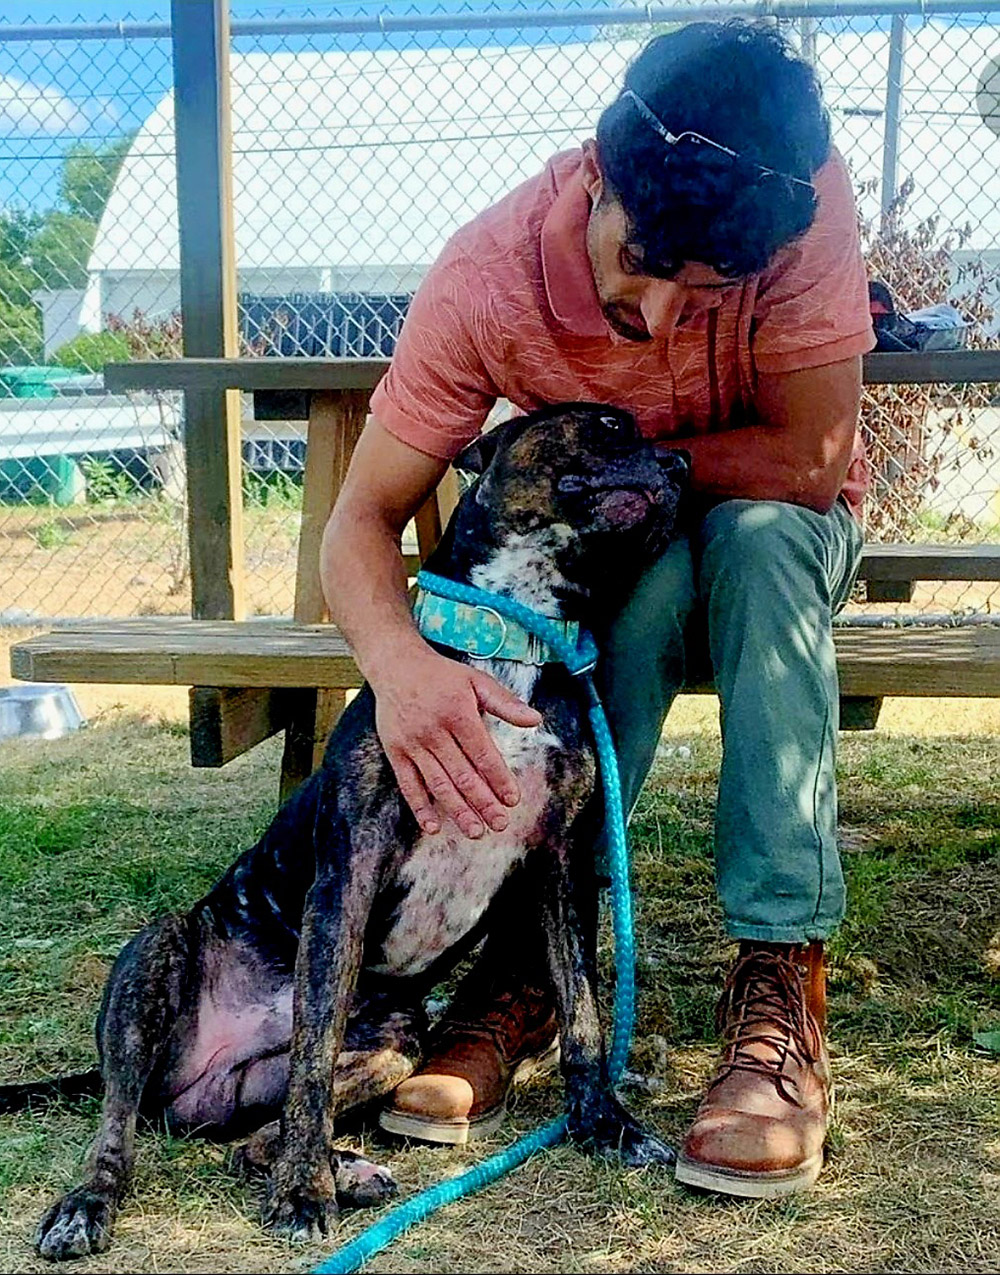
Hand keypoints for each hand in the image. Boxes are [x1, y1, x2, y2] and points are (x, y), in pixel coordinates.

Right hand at [370, 646, 541, 839]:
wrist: (395, 665)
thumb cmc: (441, 676)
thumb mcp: (476, 680)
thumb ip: (505, 703)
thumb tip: (535, 720)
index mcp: (457, 713)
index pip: (483, 754)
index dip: (499, 779)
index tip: (513, 799)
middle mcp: (434, 731)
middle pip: (462, 774)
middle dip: (483, 802)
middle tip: (500, 824)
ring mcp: (412, 743)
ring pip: (438, 783)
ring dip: (457, 810)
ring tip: (475, 831)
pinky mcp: (395, 752)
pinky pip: (408, 784)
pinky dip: (419, 807)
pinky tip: (433, 827)